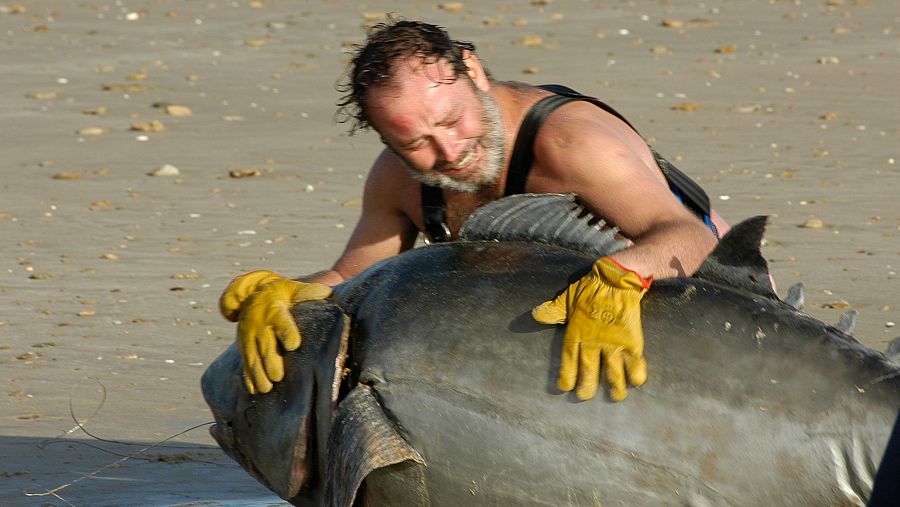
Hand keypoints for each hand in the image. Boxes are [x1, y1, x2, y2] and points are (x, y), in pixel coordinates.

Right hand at [219, 271, 331, 393]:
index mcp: (274, 311)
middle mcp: (259, 325)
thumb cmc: (282, 295)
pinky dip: (249, 377)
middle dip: (270, 361)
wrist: (254, 295)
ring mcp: (249, 338)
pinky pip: (245, 363)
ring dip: (258, 374)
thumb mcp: (294, 288)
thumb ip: (308, 292)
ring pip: (252, 358)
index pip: (281, 322)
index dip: (286, 332)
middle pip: (265, 345)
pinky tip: (254, 389)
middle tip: (278, 376)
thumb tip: (326, 292)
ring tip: (267, 388)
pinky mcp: (244, 347)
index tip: (293, 344)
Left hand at [532, 258, 650, 400]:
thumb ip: (552, 311)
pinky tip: (636, 382)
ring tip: (615, 397)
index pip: (568, 358)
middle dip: (587, 386)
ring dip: (614, 386)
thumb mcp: (566, 298)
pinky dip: (636, 373)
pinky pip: (634, 361)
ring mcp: (613, 342)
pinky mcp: (631, 340)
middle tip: (585, 396)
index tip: (563, 387)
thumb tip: (534, 315)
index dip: (566, 374)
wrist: (616, 279)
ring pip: (613, 371)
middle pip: (589, 369)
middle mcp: (593, 341)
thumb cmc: (589, 288)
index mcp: (576, 332)